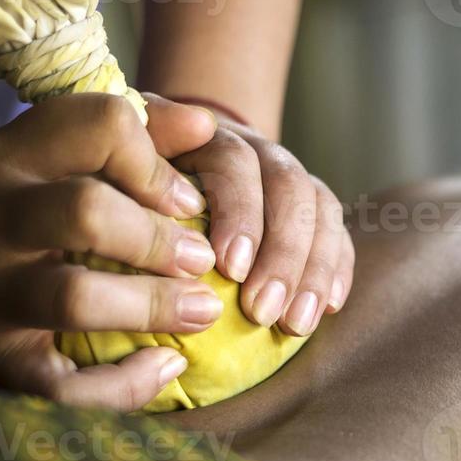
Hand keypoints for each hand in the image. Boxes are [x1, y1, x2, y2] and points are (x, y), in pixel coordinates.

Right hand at [0, 94, 222, 410]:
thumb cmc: (28, 216)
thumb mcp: (62, 162)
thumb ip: (140, 136)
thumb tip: (205, 123)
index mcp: (13, 157)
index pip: (98, 125)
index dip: (156, 159)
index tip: (187, 198)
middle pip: (87, 212)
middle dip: (160, 238)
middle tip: (204, 259)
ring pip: (75, 297)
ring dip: (154, 306)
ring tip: (203, 310)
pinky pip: (66, 385)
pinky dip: (125, 382)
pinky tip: (166, 365)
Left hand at [148, 95, 353, 336]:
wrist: (175, 157)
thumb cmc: (137, 178)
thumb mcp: (123, 159)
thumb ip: (141, 146)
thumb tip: (182, 146)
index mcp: (210, 136)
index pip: (237, 163)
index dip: (240, 212)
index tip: (231, 268)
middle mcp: (259, 151)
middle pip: (289, 188)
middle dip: (282, 254)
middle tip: (262, 311)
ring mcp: (291, 179)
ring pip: (321, 210)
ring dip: (313, 270)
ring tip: (294, 324)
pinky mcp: (312, 209)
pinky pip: (338, 233)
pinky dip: (337, 269)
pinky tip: (329, 308)